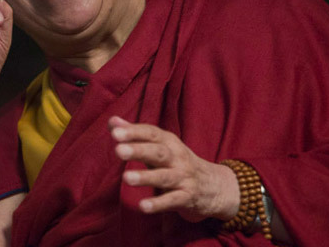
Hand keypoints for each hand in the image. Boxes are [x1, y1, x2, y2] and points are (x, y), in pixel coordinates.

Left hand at [108, 116, 239, 222]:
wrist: (215, 186)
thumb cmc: (179, 162)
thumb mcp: (161, 146)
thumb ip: (136, 134)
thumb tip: (112, 121)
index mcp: (169, 142)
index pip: (152, 133)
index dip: (134, 132)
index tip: (115, 132)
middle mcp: (178, 157)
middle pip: (158, 152)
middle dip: (139, 150)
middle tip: (118, 150)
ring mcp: (184, 178)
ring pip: (164, 177)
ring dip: (146, 177)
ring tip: (126, 178)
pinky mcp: (188, 197)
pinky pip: (172, 200)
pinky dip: (158, 204)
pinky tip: (143, 206)